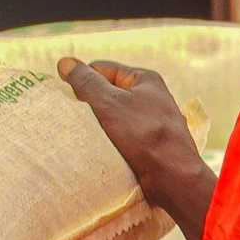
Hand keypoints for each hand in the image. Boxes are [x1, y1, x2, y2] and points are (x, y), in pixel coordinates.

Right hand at [63, 58, 211, 238]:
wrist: (174, 178)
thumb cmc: (143, 135)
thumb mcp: (109, 102)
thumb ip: (85, 81)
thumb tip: (65, 62)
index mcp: (145, 80)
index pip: (102, 69)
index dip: (83, 81)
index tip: (69, 99)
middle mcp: (152, 98)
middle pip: (108, 94)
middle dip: (91, 106)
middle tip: (77, 119)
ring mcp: (152, 123)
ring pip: (114, 118)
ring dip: (99, 127)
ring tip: (87, 137)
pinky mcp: (151, 145)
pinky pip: (123, 137)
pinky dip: (110, 142)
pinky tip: (101, 150)